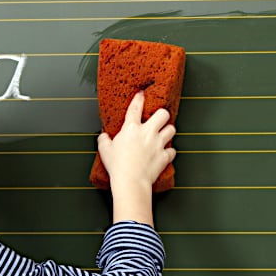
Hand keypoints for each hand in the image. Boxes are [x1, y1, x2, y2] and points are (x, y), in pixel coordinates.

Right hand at [96, 91, 175, 224]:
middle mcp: (147, 132)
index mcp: (131, 128)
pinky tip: (164, 154)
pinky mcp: (165, 156)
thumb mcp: (104, 151)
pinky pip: (172, 150)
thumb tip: (104, 137)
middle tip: (158, 120)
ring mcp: (158, 144)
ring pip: (171, 129)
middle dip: (162, 115)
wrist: (131, 181)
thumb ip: (104, 140)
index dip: (139, 98)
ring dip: (168, 131)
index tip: (142, 94)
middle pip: (163, 114)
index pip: (136, 107)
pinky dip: (169, 152)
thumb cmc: (117, 166)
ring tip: (163, 135)